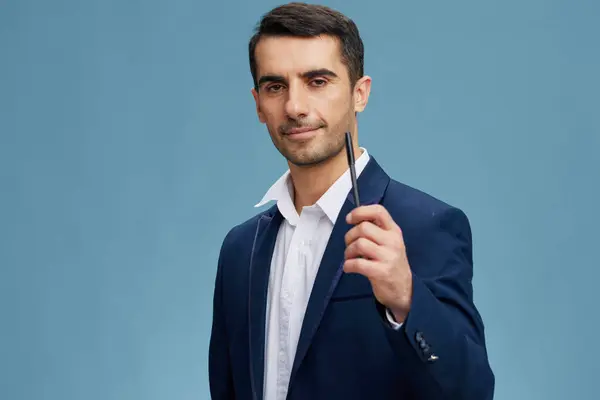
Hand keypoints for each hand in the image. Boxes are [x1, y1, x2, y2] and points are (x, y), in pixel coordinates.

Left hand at [344, 204, 412, 322]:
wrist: (404, 290)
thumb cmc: (390, 263)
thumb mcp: (389, 243)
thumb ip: (376, 230)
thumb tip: (354, 219)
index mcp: (394, 231)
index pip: (379, 211)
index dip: (360, 212)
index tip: (349, 219)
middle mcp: (393, 241)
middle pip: (364, 227)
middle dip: (350, 236)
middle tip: (349, 245)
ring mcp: (388, 256)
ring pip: (359, 244)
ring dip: (348, 251)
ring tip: (350, 257)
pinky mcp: (382, 272)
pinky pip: (358, 263)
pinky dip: (348, 265)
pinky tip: (349, 268)